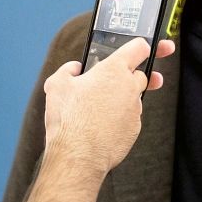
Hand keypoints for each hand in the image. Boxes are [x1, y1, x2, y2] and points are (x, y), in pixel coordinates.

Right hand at [41, 38, 176, 173]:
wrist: (78, 155)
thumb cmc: (68, 118)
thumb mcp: (56, 85)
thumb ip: (68, 70)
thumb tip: (75, 69)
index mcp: (113, 70)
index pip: (139, 48)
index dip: (141, 45)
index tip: (144, 47)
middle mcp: (129, 87)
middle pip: (141, 74)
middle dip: (131, 75)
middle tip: (116, 80)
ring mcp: (134, 110)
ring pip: (134, 98)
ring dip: (122, 99)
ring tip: (99, 109)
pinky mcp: (135, 129)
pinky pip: (130, 118)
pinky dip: (120, 119)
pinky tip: (102, 125)